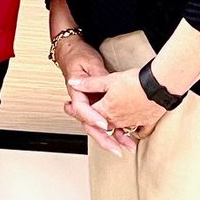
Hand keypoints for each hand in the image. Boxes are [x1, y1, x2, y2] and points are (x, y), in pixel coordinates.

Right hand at [53, 36, 139, 153]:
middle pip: (91, 125)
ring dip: (112, 137)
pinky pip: (106, 119)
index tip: (104, 124)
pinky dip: (116, 129)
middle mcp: (83, 102)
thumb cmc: (78, 56)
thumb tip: (92, 86)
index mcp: (77, 94)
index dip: (93, 118)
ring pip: (99, 126)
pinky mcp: (98, 104)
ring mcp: (90, 105)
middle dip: (104, 138)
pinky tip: (127, 135)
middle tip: (117, 148)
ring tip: (127, 146)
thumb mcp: (89, 63)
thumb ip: (94, 79)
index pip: (82, 110)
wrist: (71, 51)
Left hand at [66, 65, 166, 142]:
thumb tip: (73, 83)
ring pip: (120, 130)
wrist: (158, 85)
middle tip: (91, 123)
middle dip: (95, 125)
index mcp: (106, 110)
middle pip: (103, 126)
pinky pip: (139, 131)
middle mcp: (118, 120)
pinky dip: (136, 132)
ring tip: (112, 133)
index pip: (88, 114)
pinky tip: (134, 132)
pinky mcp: (147, 122)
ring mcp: (132, 122)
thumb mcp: (109, 79)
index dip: (79, 111)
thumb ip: (90, 83)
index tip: (72, 109)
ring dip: (114, 133)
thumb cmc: (136, 82)